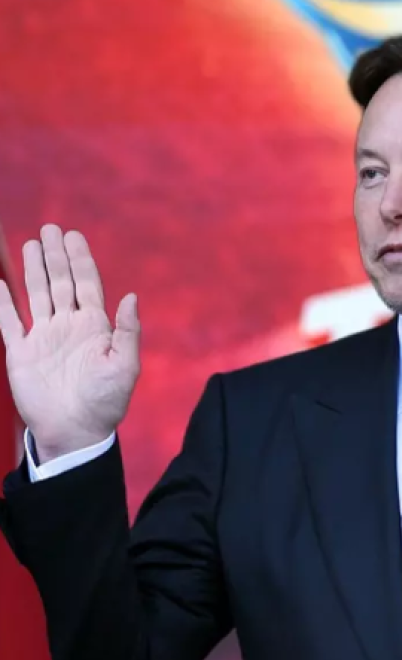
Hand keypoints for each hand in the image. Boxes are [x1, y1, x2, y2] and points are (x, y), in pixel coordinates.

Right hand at [0, 224, 139, 460]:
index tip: (73, 236)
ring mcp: (44, 337)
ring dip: (33, 270)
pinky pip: (9, 322)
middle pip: (60, 282)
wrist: (76, 431)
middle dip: (55, 256)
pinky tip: (0, 282)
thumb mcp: (125, 366)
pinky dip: (3, 302)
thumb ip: (127, 331)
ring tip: (31, 243)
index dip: (80, 260)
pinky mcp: (22, 352)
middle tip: (50, 228)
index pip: (87, 284)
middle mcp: (69, 326)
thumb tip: (131, 296)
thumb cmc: (106, 402)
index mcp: (95, 327)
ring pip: (36, 295)